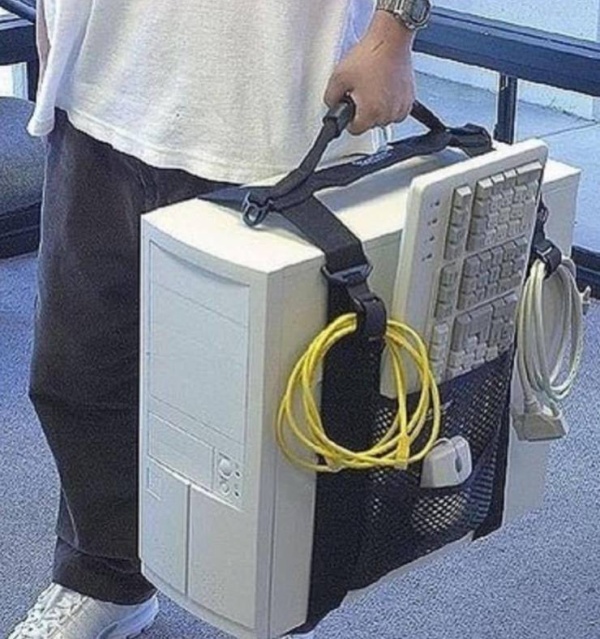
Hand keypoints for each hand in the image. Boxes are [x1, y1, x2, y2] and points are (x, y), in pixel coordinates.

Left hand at [324, 11, 415, 134]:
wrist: (390, 40)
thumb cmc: (370, 55)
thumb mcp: (338, 77)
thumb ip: (330, 98)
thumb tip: (331, 106)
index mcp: (371, 112)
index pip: (355, 130)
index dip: (349, 118)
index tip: (349, 108)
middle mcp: (388, 114)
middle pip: (370, 124)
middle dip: (363, 110)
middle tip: (361, 91)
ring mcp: (401, 108)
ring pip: (383, 118)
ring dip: (377, 107)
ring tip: (372, 86)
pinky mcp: (409, 100)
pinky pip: (395, 110)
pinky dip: (389, 102)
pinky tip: (383, 87)